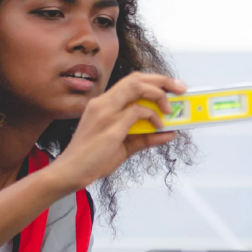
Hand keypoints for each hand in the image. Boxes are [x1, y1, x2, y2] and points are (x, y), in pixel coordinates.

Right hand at [53, 72, 184, 190]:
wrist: (70, 172)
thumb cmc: (93, 159)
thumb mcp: (124, 146)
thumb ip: (146, 137)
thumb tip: (170, 133)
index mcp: (103, 104)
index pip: (131, 82)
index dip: (153, 81)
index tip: (171, 87)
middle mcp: (103, 103)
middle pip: (136, 78)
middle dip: (162, 80)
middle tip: (181, 88)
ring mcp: (106, 113)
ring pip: (137, 87)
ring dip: (159, 95)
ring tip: (170, 109)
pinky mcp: (111, 127)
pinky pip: (138, 112)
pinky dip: (153, 117)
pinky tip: (159, 126)